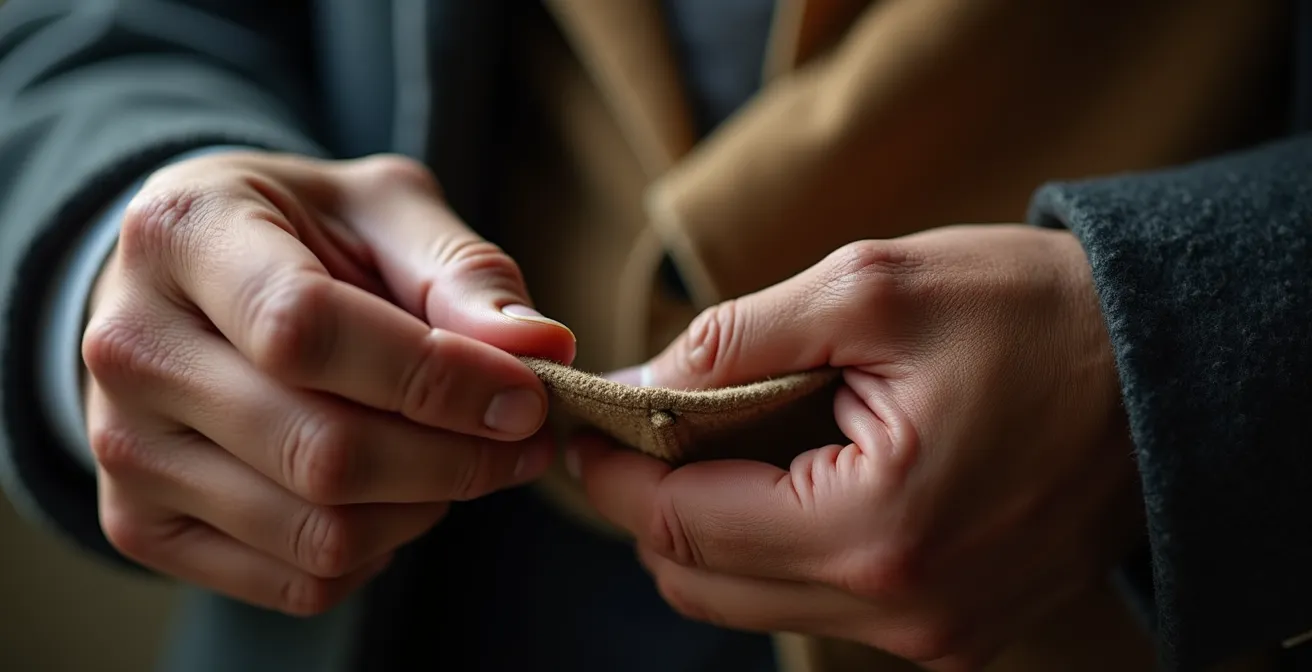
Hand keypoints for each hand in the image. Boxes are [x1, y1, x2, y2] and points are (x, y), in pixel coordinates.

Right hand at [83, 152, 574, 613]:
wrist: (193, 280)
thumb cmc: (303, 234)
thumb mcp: (384, 209)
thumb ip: (462, 271)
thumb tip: (541, 348)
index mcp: (185, 233)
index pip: (308, 332)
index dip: (437, 378)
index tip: (527, 396)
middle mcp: (130, 346)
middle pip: (320, 451)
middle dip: (456, 459)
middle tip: (524, 441)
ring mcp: (122, 447)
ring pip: (315, 532)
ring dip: (426, 508)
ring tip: (461, 458)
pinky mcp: (140, 523)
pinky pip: (294, 582)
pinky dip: (378, 552)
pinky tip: (396, 496)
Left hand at [573, 226, 1141, 669]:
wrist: (1168, 369)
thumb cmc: (1035, 314)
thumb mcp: (875, 288)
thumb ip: (739, 337)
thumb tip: (644, 380)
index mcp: (876, 530)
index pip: (686, 526)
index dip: (617, 476)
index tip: (586, 426)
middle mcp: (901, 609)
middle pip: (704, 583)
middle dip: (650, 508)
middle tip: (631, 432)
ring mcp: (933, 632)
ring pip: (754, 600)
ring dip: (707, 530)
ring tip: (699, 447)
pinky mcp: (953, 627)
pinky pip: (818, 600)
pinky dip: (772, 547)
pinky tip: (776, 479)